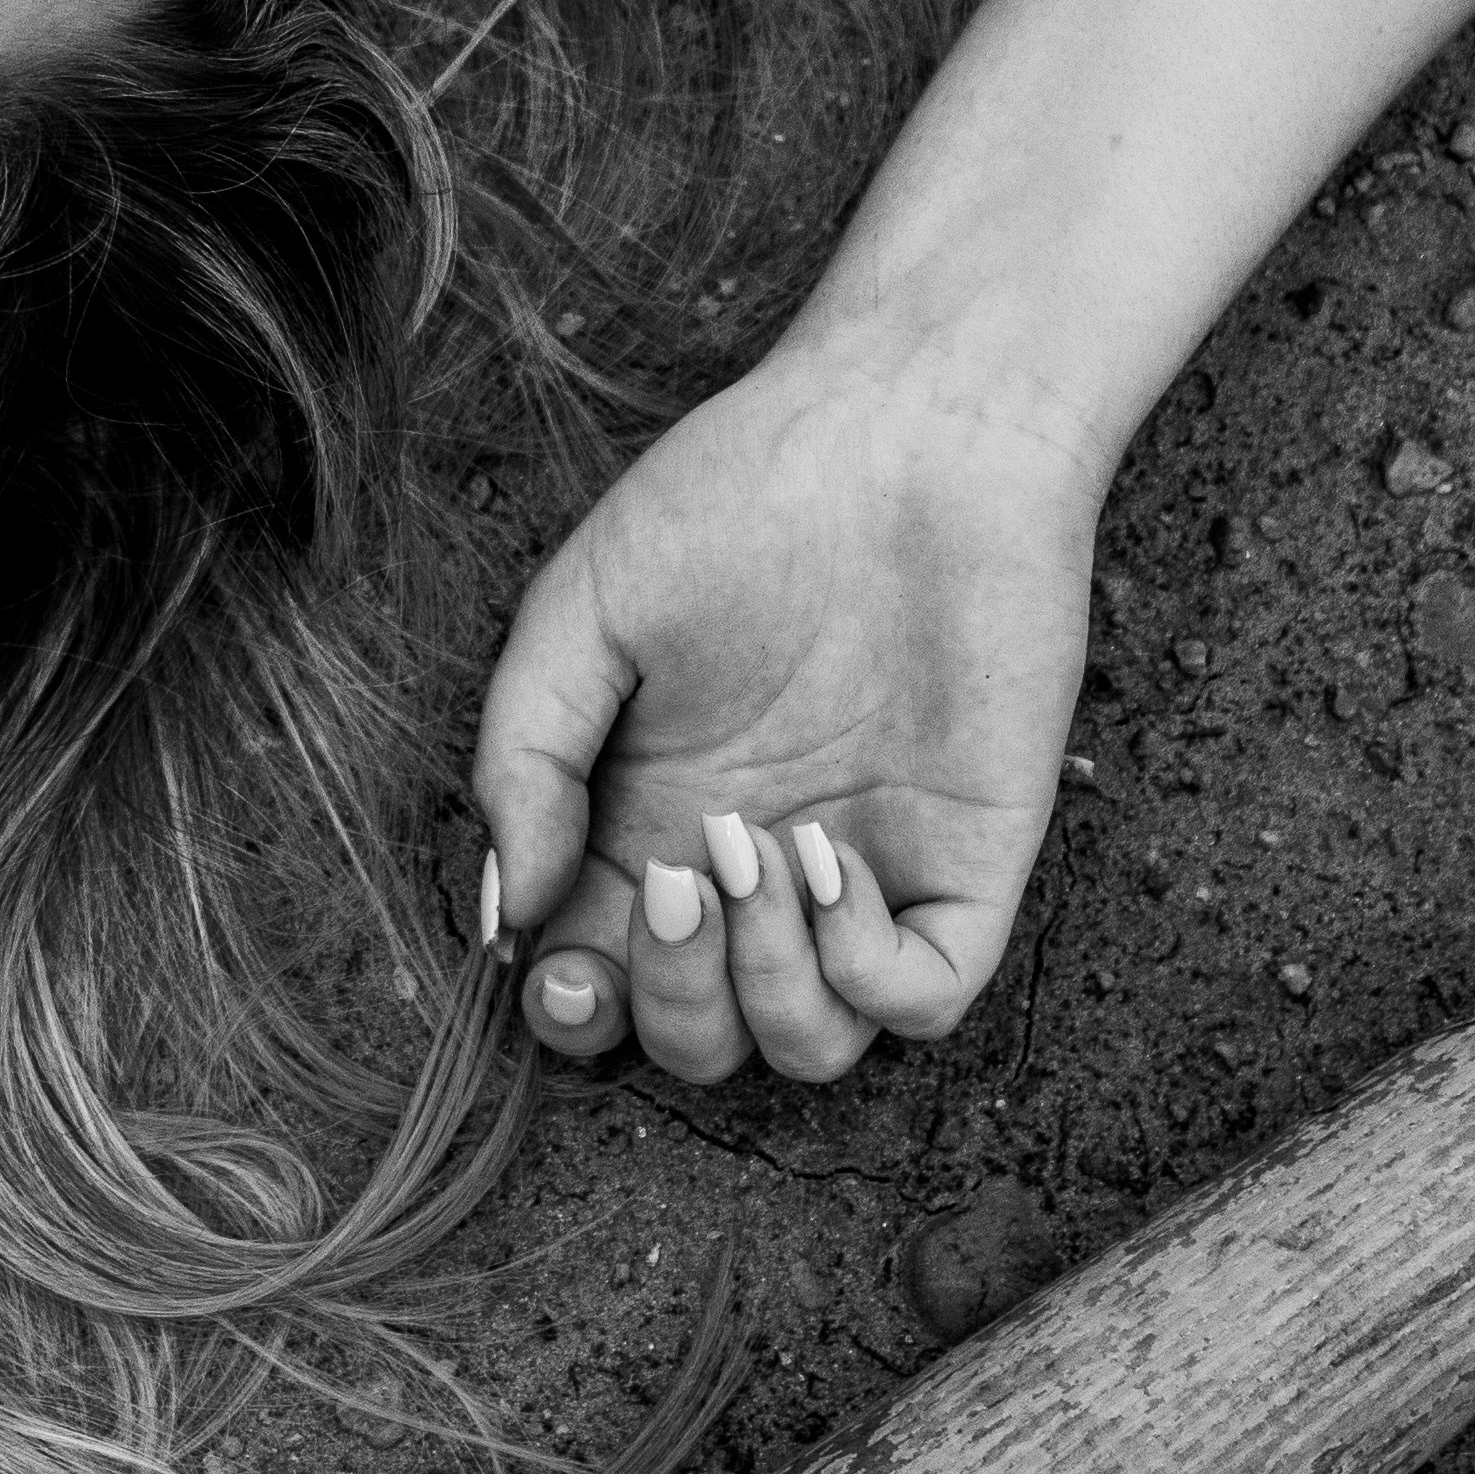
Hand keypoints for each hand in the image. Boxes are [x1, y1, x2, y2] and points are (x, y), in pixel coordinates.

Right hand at [471, 339, 1102, 1085]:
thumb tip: (505, 912)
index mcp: (648, 823)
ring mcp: (868, 878)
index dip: (574, 1013)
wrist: (909, 425)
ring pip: (809, 1048)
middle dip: (669, 1000)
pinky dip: (861, 968)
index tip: (562, 963)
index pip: (604, 984)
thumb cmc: (741, 493)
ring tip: (752, 851)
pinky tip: (831, 856)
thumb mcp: (581, 611)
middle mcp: (754, 872)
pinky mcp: (969, 865)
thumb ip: (522, 759)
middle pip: (697, 1044)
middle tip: (674, 878)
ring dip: (763, 985)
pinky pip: (922, 1003)